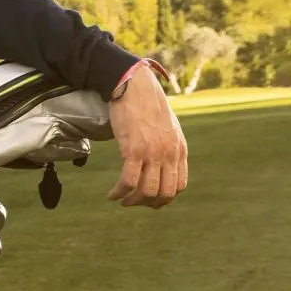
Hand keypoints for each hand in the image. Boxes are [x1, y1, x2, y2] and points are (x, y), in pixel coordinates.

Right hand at [107, 65, 188, 207]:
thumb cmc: (146, 106)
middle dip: (147, 203)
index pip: (179, 186)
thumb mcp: (167, 128)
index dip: (164, 199)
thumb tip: (159, 164)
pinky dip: (119, 192)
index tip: (150, 200)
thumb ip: (167, 147)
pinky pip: (128, 181)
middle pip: (163, 193)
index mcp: (179, 149)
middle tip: (133, 202)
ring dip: (132, 201)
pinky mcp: (133, 149)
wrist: (134, 87)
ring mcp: (152, 152)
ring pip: (146, 191)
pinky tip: (112, 194)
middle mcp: (169, 153)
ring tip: (122, 199)